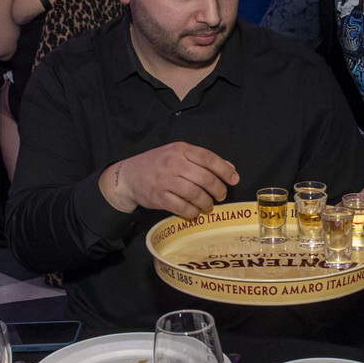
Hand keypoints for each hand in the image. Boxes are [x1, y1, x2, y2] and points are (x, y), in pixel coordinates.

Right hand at [101, 142, 238, 217]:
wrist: (129, 175)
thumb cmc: (159, 164)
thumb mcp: (179, 154)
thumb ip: (203, 160)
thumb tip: (230, 168)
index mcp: (181, 150)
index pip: (208, 158)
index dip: (225, 170)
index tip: (234, 180)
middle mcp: (173, 163)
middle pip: (205, 178)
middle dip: (218, 190)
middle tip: (221, 196)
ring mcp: (165, 181)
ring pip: (195, 194)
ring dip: (207, 203)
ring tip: (208, 206)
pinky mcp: (159, 197)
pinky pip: (182, 207)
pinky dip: (192, 212)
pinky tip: (194, 212)